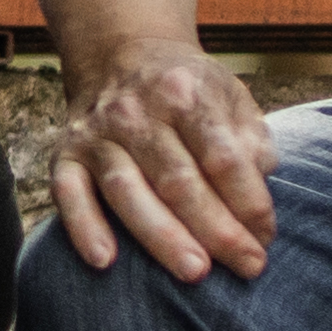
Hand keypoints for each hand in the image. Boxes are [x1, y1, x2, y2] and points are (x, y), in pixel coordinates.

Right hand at [45, 34, 281, 280]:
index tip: (267, 236)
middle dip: (217, 230)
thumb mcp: (229, 96)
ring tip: (195, 272)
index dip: (249, 202)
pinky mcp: (65, 154)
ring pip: (128, 191)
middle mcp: (135, 111)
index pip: (222, 156)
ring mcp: (97, 134)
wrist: (120, 58)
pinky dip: (82, 227)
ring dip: (162, 236)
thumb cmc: (187, 92)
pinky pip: (68, 193)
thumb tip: (259, 181)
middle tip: (248, 267)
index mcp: (184, 93)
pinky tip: (104, 261)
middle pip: (178, 180)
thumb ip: (250, 138)